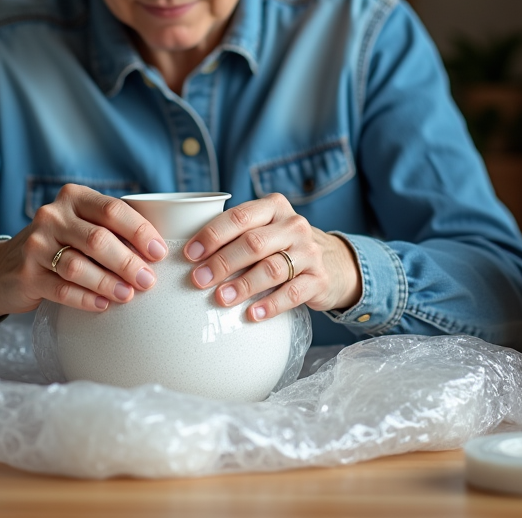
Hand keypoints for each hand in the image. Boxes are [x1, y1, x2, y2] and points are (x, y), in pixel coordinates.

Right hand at [0, 184, 166, 320]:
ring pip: (78, 265)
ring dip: (108, 283)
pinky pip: (61, 289)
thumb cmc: (61, 245)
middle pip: (98, 239)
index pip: (113, 210)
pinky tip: (103, 306)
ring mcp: (35, 245)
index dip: (140, 232)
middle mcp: (52, 216)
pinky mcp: (26, 274)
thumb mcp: (82, 225)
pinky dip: (85, 298)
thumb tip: (159, 251)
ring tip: (129, 295)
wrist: (5, 267)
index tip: (159, 253)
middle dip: (128, 262)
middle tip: (148, 281)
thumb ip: (112, 229)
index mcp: (73, 197)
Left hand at [183, 193, 362, 320]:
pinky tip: (252, 314)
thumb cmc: (281, 245)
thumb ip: (234, 234)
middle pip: (253, 243)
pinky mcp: (319, 279)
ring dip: (243, 285)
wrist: (333, 261)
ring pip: (272, 268)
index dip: (212, 235)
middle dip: (222, 262)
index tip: (190, 255)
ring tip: (221, 298)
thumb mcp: (263, 229)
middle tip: (199, 280)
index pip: (239, 216)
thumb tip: (188, 257)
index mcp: (273, 207)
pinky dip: (270, 304)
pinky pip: (293, 293)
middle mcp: (294, 225)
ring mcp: (309, 252)